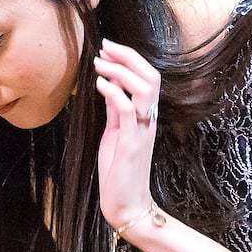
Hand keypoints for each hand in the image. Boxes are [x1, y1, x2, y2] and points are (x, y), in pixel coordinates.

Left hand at [93, 38, 160, 228]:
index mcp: (145, 116)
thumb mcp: (115, 133)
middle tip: (105, 47)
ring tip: (100, 64)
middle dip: (128, 56)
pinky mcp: (132, 143)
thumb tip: (110, 86)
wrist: (126, 204)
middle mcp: (149, 120)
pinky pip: (129, 111)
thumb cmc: (119, 170)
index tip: (107, 48)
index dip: (129, 59)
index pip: (146, 77)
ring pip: (145, 89)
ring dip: (122, 71)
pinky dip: (115, 93)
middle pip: (151, 76)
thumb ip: (116, 110)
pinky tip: (100, 85)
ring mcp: (143, 130)